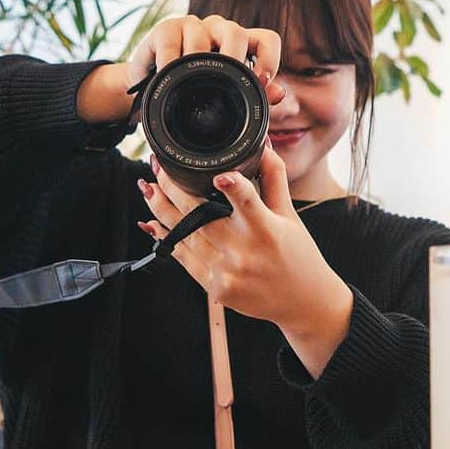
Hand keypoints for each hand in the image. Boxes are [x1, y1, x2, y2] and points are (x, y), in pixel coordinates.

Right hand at [127, 15, 286, 102]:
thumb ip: (251, 94)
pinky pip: (171, 42)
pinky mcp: (165, 29)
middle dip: (234, 61)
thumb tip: (280, 93)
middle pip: (236, 33)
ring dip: (197, 65)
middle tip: (226, 86)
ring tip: (190, 86)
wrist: (149, 88)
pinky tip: (167, 77)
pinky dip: (169, 63)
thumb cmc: (191, 91)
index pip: (266, 40)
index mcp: (239, 45)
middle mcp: (218, 30)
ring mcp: (192, 26)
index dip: (269, 57)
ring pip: (202, 37)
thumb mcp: (221, 97)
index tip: (261, 81)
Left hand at [137, 142, 353, 377]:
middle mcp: (245, 251)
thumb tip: (263, 145)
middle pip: (200, 216)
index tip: (219, 175)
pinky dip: (165, 237)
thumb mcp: (289, 215)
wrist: (302, 303)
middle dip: (173, 188)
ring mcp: (227, 272)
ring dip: (160, 209)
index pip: (249, 203)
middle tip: (158, 167)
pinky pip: (183, 258)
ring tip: (147, 188)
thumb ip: (274, 178)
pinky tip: (152, 221)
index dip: (233, 187)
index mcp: (266, 230)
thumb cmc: (298, 255)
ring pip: (184, 234)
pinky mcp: (215, 288)